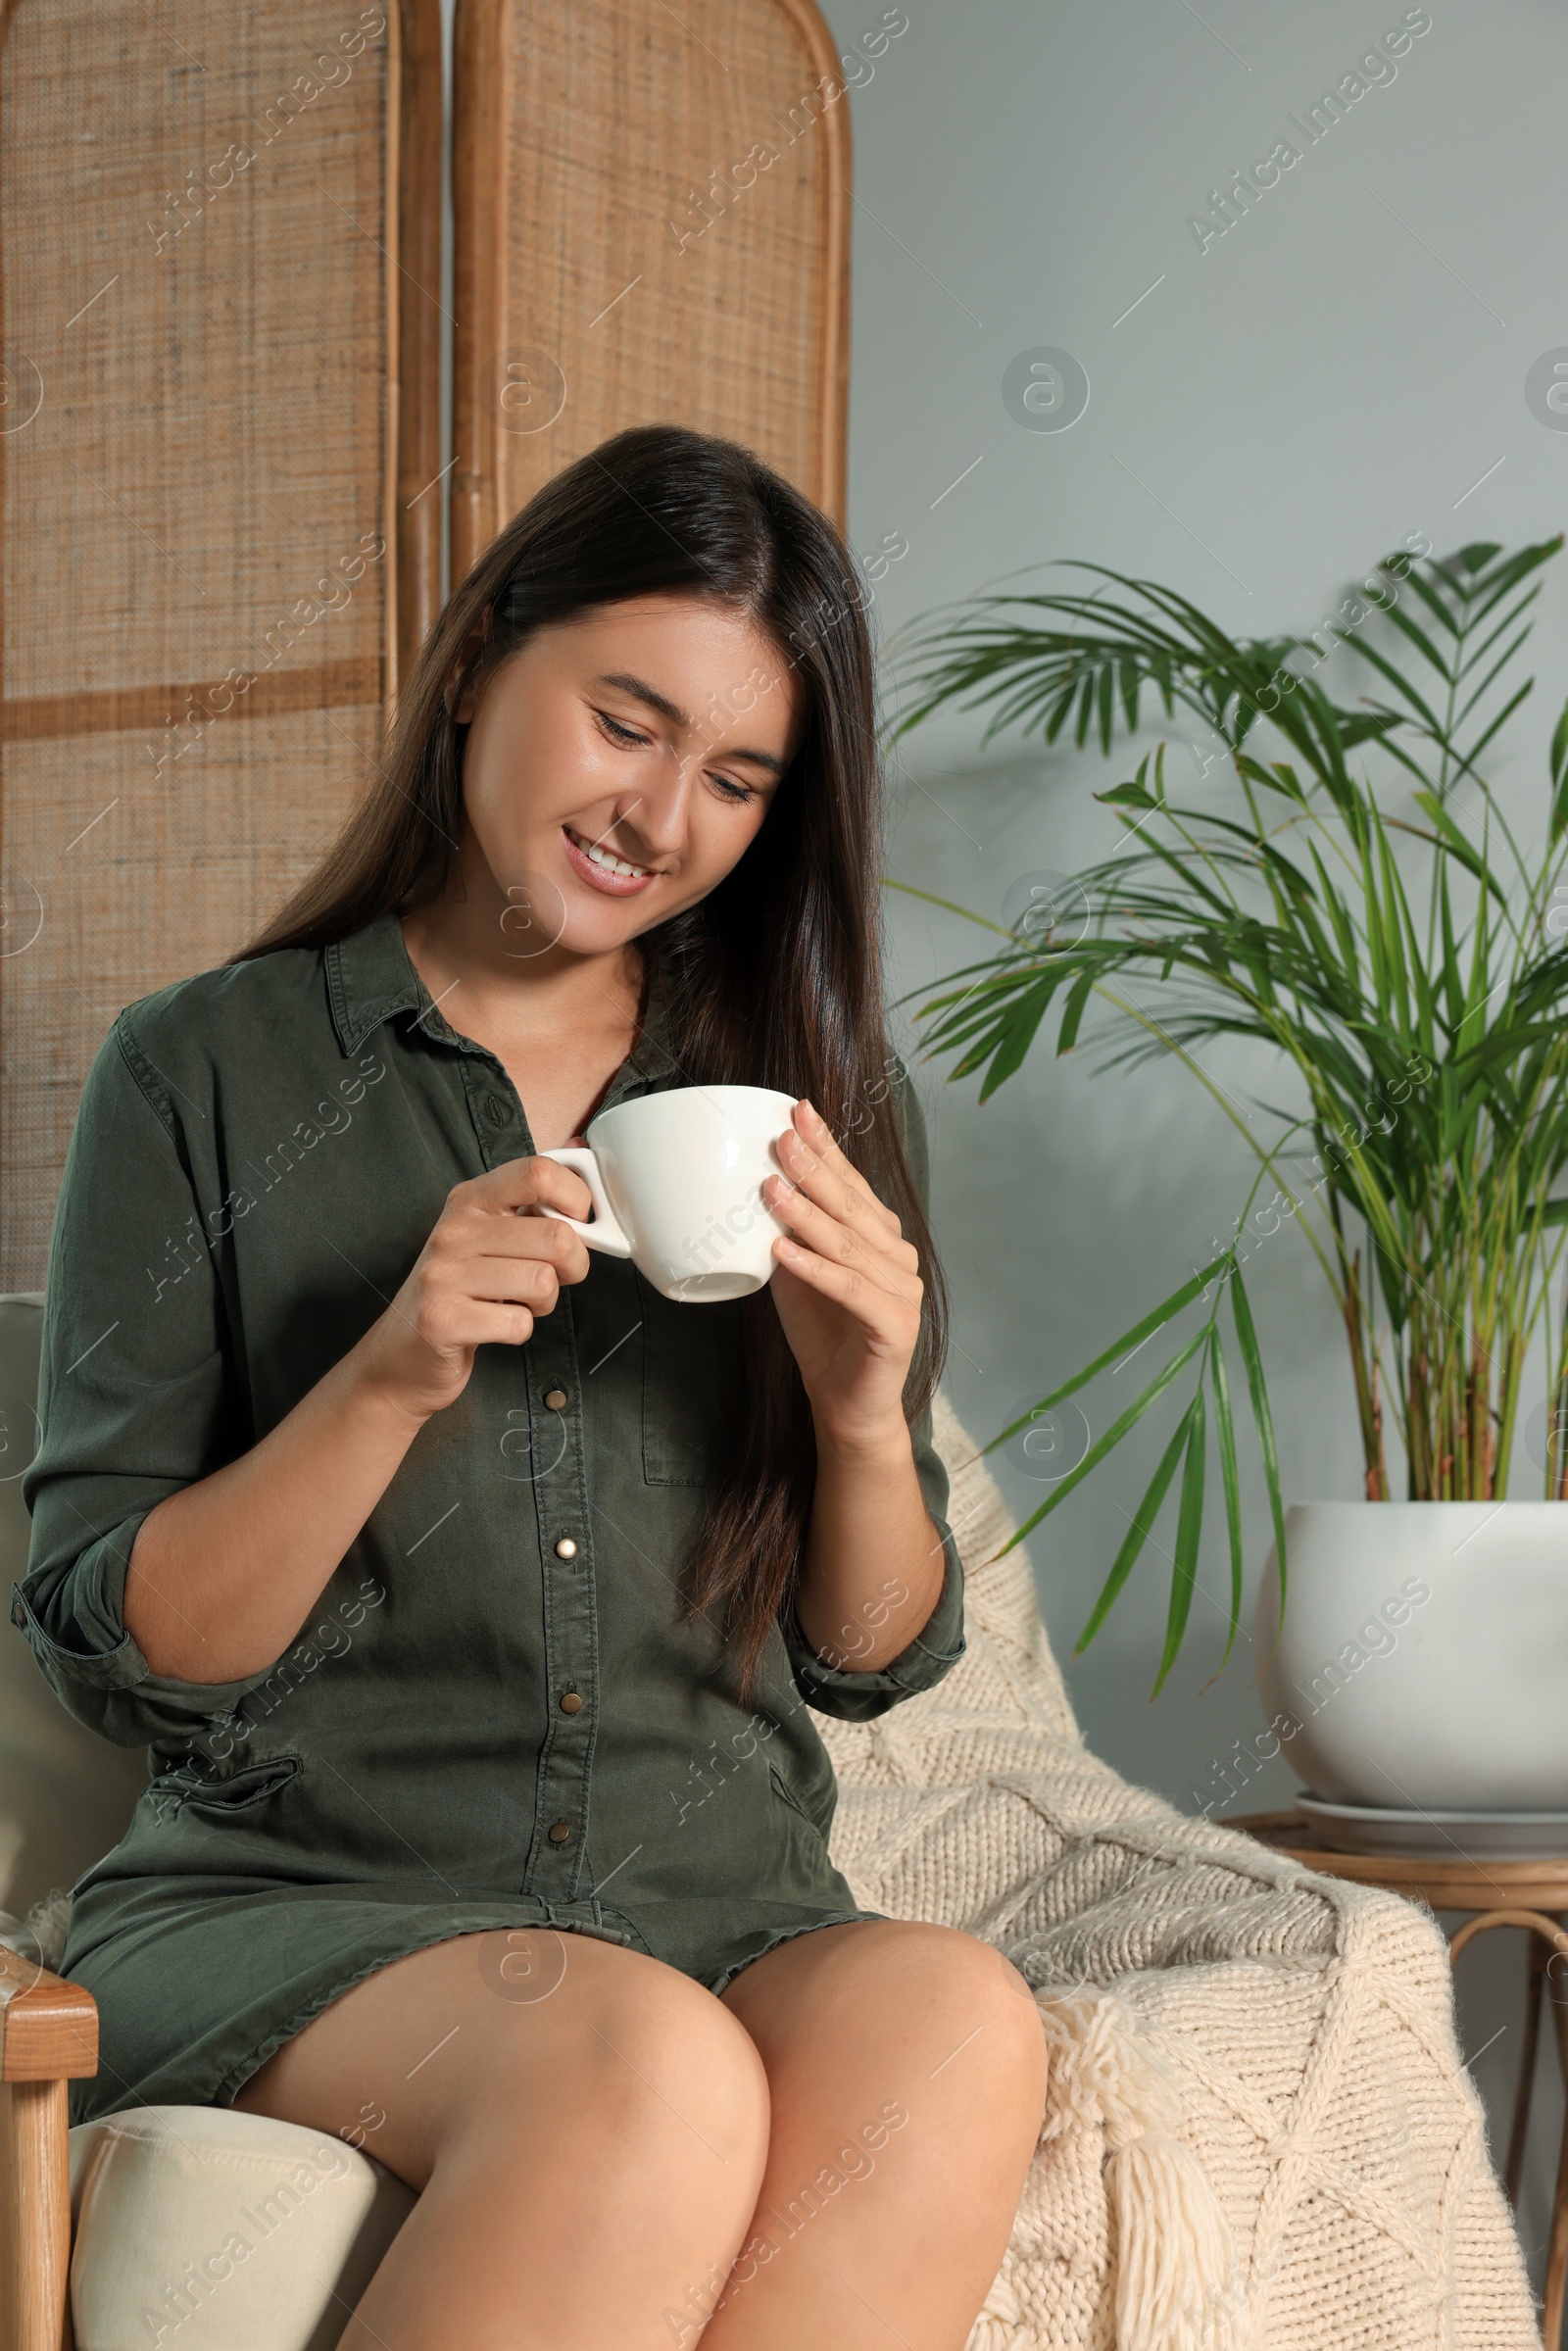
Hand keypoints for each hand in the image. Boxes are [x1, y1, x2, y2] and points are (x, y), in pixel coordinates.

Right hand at [353, 1156, 593, 1423]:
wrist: (403, 1353)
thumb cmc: (460, 1291)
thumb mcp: (490, 1237)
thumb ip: (533, 1208)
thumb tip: (586, 1170)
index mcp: (471, 1200)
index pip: (538, 1172)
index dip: (576, 1199)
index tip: (578, 1224)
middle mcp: (455, 1231)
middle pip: (556, 1236)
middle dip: (574, 1265)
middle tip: (554, 1277)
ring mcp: (444, 1274)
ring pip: (543, 1281)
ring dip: (544, 1302)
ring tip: (518, 1303)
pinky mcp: (441, 1319)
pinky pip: (519, 1323)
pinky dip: (519, 1330)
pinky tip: (496, 1326)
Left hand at [763, 1099, 923, 1454]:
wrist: (846, 1404)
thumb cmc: (823, 1335)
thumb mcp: (797, 1273)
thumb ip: (789, 1233)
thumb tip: (760, 1187)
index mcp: (880, 1237)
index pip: (852, 1183)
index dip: (826, 1147)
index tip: (797, 1111)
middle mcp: (898, 1256)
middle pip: (851, 1207)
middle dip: (814, 1169)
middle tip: (780, 1140)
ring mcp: (903, 1290)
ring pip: (848, 1244)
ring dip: (807, 1214)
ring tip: (771, 1189)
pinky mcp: (895, 1324)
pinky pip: (850, 1288)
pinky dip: (814, 1268)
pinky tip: (782, 1249)